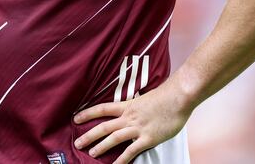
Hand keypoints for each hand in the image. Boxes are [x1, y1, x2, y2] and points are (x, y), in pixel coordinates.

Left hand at [73, 82, 192, 163]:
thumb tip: (131, 110)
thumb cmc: (165, 97)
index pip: (102, 109)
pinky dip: (122, 160)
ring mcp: (138, 128)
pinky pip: (131, 151)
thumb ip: (135, 106)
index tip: (76, 118)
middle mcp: (129, 117)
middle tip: (77, 143)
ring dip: (101, 146)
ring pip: (114, 138)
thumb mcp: (144, 99)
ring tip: (91, 154)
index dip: (88, 113)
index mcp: (128, 106)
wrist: (178, 97)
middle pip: (104, 126)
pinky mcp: (148, 138)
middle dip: (89, 135)